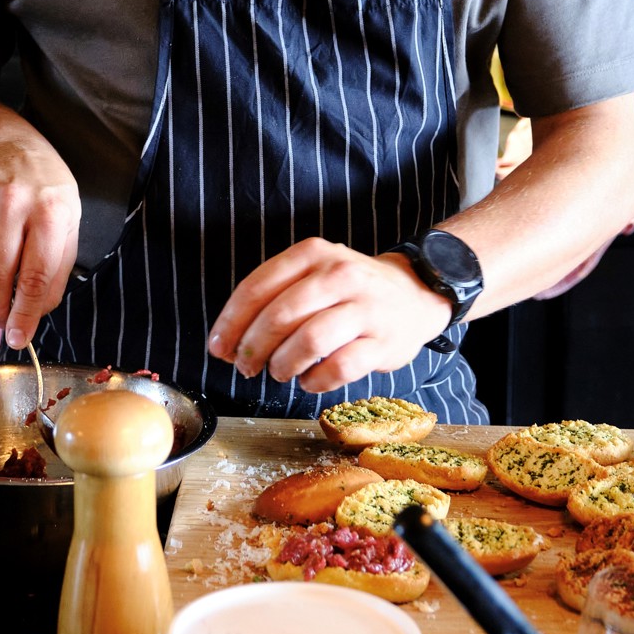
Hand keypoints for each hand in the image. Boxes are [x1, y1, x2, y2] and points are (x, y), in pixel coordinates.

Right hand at [0, 139, 80, 349]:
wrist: (8, 146)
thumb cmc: (44, 193)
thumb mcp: (68, 224)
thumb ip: (56, 271)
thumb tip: (34, 314)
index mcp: (51, 210)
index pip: (36, 276)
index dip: (25, 314)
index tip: (18, 337)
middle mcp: (13, 201)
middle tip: (1, 320)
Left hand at [207, 237, 452, 393]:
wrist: (415, 294)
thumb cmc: (349, 289)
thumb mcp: (313, 272)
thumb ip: (274, 297)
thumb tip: (229, 343)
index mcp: (313, 253)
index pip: (258, 287)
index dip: (231, 322)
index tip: (219, 348)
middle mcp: (339, 274)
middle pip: (280, 315)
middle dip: (254, 348)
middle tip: (246, 367)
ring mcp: (365, 308)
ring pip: (310, 341)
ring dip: (283, 364)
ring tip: (279, 372)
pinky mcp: (383, 341)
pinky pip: (340, 367)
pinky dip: (316, 380)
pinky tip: (309, 380)